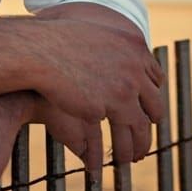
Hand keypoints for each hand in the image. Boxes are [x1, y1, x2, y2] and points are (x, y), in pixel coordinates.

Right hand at [33, 4, 164, 149]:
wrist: (37, 49)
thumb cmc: (56, 39)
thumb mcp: (91, 32)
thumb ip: (110, 43)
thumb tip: (119, 50)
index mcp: (133, 43)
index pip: (154, 76)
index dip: (151, 95)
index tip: (148, 108)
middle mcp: (134, 66)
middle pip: (154, 103)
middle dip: (151, 122)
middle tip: (144, 136)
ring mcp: (123, 87)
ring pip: (140, 126)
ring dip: (139, 145)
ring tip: (131, 158)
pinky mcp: (107, 107)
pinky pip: (120, 135)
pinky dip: (121, 149)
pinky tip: (115, 157)